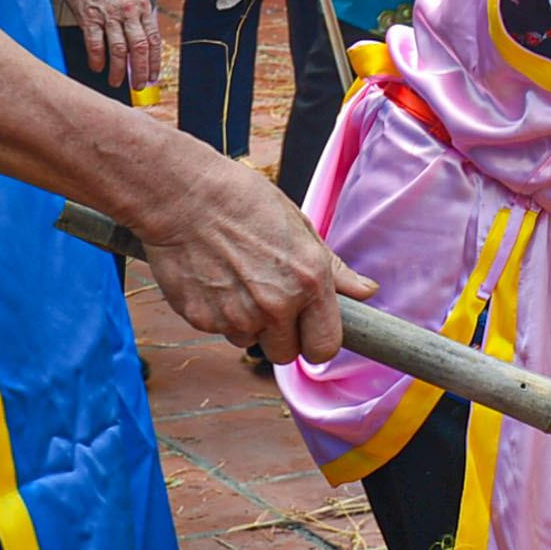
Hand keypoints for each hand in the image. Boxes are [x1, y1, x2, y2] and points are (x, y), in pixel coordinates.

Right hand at [41, 0, 162, 90]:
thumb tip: (144, 45)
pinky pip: (96, 45)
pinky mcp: (89, 17)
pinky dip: (97, 60)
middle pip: (140, 48)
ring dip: (119, 70)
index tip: (153, 75)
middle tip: (138, 85)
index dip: (154, 61)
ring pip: (119, 50)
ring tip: (117, 81)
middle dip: (140, 71)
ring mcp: (109, 15)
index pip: (154, 39)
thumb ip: (138, 17)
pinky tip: (98, 67)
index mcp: (142, 5)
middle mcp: (128, 11)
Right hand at [139, 148, 377, 362]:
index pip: (325, 347)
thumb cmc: (244, 202)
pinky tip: (214, 278)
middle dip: (282, 335)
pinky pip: (219, 330)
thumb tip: (367, 292)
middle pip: (286, 354)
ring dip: (247, 323)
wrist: (183, 195)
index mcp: (309, 281)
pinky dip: (219, 313)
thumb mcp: (300, 227)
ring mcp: (237, 316)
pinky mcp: (202, 319)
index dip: (318, 342)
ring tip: (236, 279)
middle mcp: (276, 305)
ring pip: (250, 342)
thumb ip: (335, 270)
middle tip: (269, 300)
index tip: (309, 331)